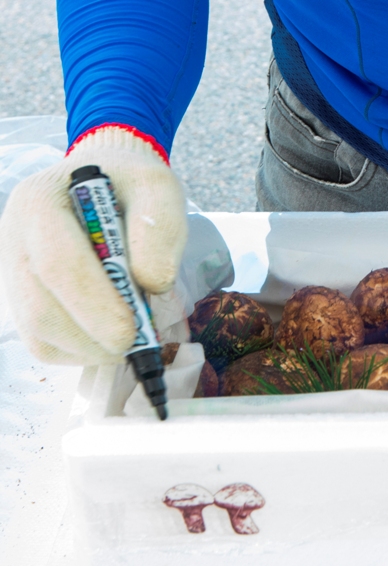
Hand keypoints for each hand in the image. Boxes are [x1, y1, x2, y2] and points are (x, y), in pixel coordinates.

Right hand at [0, 125, 186, 364]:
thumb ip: (162, 228)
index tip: (132, 331)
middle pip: (40, 308)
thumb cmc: (132, 187)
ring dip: (92, 347)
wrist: (105, 184)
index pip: (57, 263)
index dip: (95, 304)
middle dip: (94, 335)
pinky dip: (84, 350)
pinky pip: (45, 343)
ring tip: (133, 333)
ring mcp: (11, 273)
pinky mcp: (21, 301)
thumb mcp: (158, 189)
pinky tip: (111, 333)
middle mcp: (12, 239)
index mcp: (39, 203)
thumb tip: (151, 284)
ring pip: (39, 333)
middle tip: (139, 341)